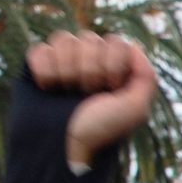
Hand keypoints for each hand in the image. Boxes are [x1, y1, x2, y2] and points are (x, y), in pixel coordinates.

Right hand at [27, 31, 156, 168]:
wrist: (62, 144)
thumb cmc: (100, 128)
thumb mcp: (135, 108)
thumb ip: (145, 76)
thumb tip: (134, 45)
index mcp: (113, 66)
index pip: (115, 41)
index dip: (113, 65)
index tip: (111, 89)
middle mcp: (88, 59)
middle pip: (89, 38)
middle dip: (91, 70)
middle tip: (88, 94)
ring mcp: (61, 60)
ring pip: (63, 38)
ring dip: (67, 70)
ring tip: (67, 92)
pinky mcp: (36, 65)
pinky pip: (39, 49)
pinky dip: (45, 71)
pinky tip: (48, 88)